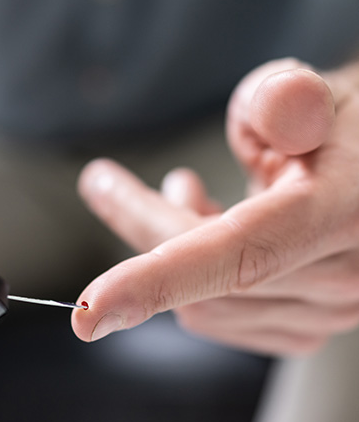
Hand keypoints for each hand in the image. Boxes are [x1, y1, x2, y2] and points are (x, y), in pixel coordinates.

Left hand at [72, 57, 358, 355]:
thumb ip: (289, 97)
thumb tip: (277, 110)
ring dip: (169, 254)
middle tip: (109, 182)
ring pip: (203, 308)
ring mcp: (330, 314)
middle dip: (144, 229)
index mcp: (344, 214)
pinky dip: (192, 281)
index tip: (87, 313)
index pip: (239, 257)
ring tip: (187, 193)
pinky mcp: (307, 329)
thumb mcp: (313, 92)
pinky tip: (206, 234)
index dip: (158, 282)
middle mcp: (346, 280)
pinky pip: (219, 319)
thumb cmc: (337, 126)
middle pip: (202, 281)